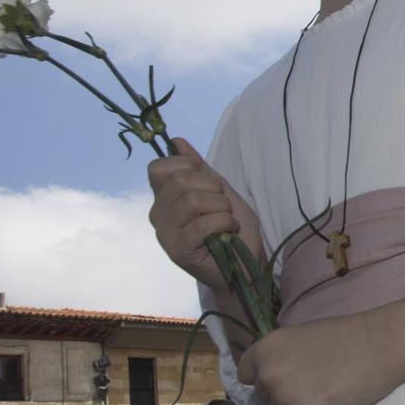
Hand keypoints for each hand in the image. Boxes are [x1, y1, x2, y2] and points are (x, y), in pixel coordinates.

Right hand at [147, 139, 263, 293]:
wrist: (246, 263)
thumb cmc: (232, 228)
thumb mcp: (219, 191)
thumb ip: (198, 168)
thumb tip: (177, 140)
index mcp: (164, 198)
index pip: (158, 167)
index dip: (187, 167)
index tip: (208, 182)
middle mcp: (158, 214)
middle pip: (180, 180)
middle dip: (213, 188)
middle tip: (223, 206)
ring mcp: (165, 234)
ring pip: (193, 200)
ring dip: (222, 208)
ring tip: (226, 221)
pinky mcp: (177, 251)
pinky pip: (203, 224)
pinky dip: (225, 224)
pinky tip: (228, 233)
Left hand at [236, 315, 398, 404]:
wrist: (380, 345)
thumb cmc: (348, 336)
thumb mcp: (302, 338)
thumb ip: (283, 357)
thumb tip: (276, 380)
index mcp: (265, 349)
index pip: (245, 374)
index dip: (265, 378)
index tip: (284, 380)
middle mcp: (267, 374)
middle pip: (265, 398)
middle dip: (285, 396)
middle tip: (315, 386)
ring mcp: (283, 397)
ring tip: (327, 395)